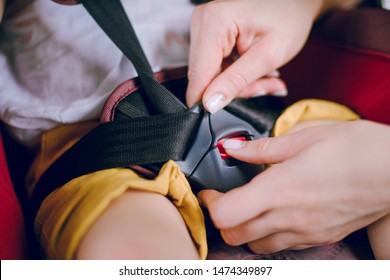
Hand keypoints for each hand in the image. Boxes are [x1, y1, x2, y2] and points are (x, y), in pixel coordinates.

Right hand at [186, 0, 321, 111]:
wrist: (296, 3)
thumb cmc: (290, 19)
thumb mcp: (268, 56)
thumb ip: (237, 82)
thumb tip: (210, 103)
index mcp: (215, 22)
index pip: (199, 73)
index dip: (207, 100)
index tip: (220, 114)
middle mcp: (202, 21)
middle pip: (204, 76)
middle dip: (233, 90)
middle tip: (265, 87)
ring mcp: (204, 27)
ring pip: (210, 75)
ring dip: (238, 84)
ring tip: (267, 78)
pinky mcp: (208, 35)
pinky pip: (214, 68)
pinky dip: (235, 76)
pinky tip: (255, 71)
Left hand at [198, 120, 389, 252]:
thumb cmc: (355, 149)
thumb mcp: (304, 137)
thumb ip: (262, 148)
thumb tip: (234, 148)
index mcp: (280, 188)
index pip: (226, 214)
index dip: (209, 205)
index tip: (210, 192)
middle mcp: (289, 216)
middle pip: (235, 235)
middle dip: (222, 220)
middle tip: (224, 200)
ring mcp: (305, 231)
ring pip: (256, 246)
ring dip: (244, 230)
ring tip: (248, 208)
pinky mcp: (318, 237)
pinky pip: (282, 245)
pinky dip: (268, 235)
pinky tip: (275, 215)